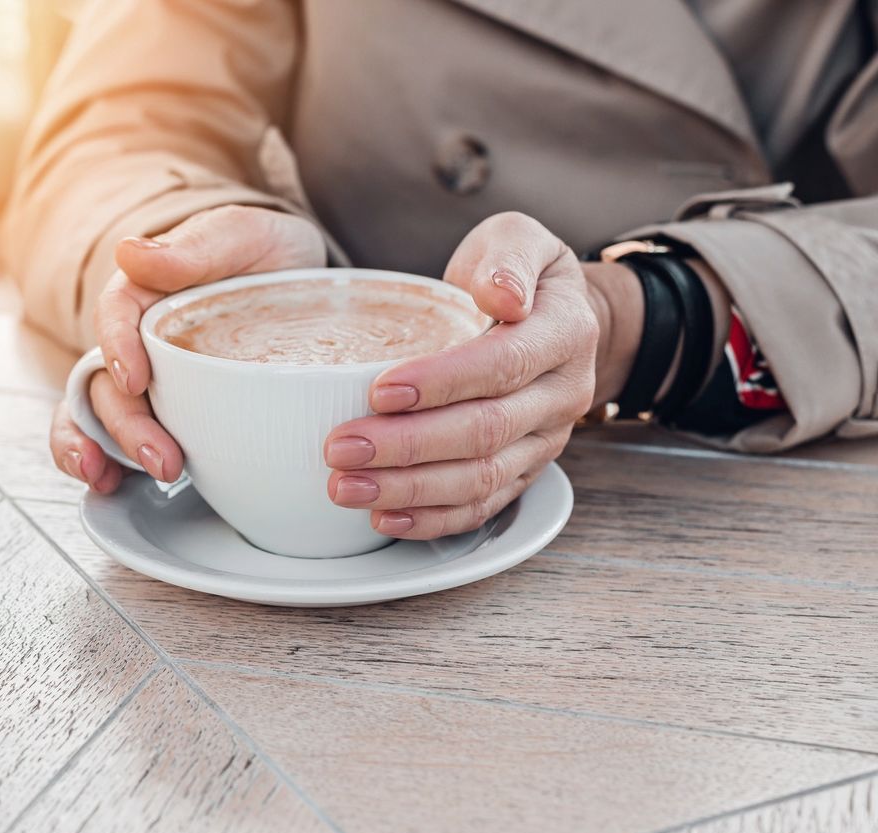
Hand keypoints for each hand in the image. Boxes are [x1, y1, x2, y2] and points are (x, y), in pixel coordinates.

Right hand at [50, 205, 325, 491]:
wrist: (303, 282)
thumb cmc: (265, 253)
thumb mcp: (242, 236)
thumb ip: (194, 246)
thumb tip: (129, 252)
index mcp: (147, 290)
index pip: (117, 312)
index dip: (117, 346)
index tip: (136, 379)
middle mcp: (135, 339)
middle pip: (109, 381)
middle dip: (126, 425)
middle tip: (163, 460)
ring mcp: (147, 379)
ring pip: (102, 414)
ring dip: (107, 450)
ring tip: (122, 479)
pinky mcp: (166, 410)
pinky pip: (121, 439)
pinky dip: (108, 464)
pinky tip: (111, 486)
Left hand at [323, 212, 598, 538]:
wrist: (551, 318)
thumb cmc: (515, 277)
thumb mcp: (517, 239)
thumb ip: (507, 256)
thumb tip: (502, 294)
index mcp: (563, 334)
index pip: (503, 365)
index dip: (442, 382)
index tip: (381, 390)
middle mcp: (562, 395)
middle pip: (485, 432)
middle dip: (408, 445)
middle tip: (342, 447)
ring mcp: (544, 441)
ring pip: (481, 479)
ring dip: (409, 490)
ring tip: (346, 486)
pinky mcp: (523, 472)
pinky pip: (482, 506)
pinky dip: (432, 520)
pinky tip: (383, 519)